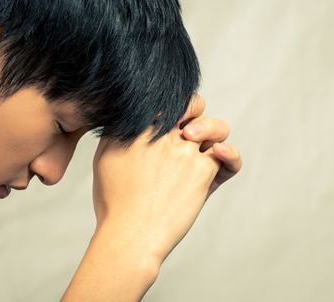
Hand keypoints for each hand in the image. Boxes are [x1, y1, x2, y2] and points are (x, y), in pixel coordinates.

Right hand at [91, 94, 241, 265]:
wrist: (131, 235)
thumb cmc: (114, 203)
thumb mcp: (105, 158)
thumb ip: (117, 133)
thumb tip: (126, 119)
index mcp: (138, 128)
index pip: (166, 98)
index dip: (175, 102)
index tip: (174, 115)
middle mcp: (163, 134)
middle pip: (193, 105)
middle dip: (196, 111)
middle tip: (190, 127)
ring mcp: (184, 150)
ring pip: (214, 127)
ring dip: (213, 131)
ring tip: (205, 144)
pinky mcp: (202, 171)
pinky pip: (227, 155)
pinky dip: (229, 155)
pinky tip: (219, 155)